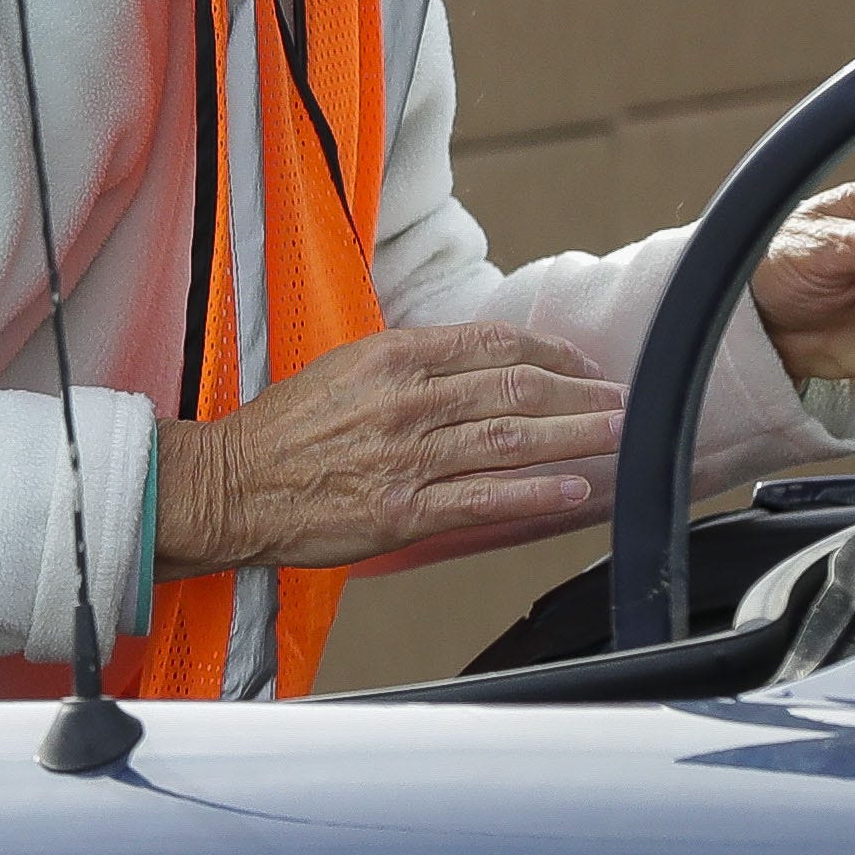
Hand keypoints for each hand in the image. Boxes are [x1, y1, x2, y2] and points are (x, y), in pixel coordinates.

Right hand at [153, 320, 621, 573]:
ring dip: (576, 437)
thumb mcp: (343, 368)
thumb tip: (472, 366)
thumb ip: (408, 364)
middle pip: (516, 388)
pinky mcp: (403, 511)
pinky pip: (485, 499)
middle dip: (580, 394)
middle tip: (622, 399)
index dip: (550, 351)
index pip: (492, 343)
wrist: (232, 484)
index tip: (581, 364)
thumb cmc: (283, 430)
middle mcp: (407, 400)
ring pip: (511, 439)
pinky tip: (574, 490)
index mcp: (392, 356)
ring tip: (618, 436)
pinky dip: (536, 494)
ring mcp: (407, 456)